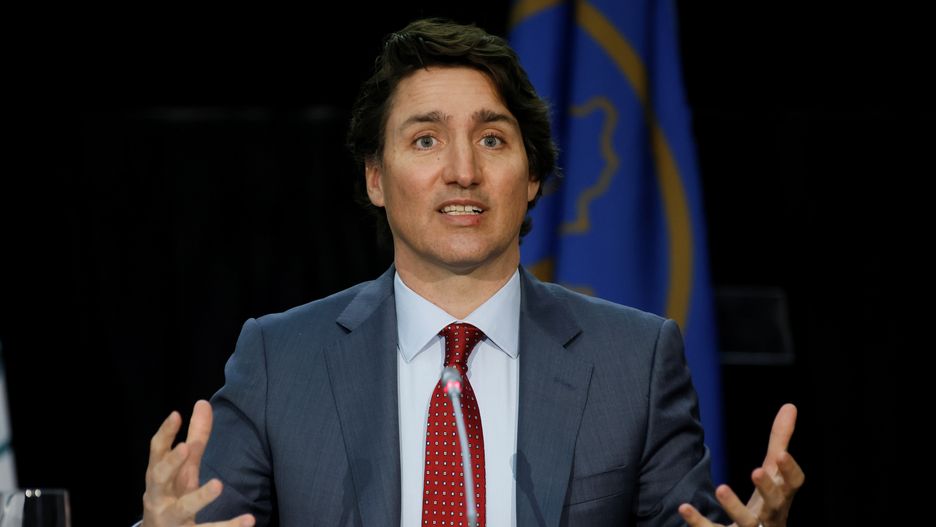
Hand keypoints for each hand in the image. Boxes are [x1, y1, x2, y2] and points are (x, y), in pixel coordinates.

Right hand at [142, 400, 254, 526]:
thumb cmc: (172, 496)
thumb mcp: (184, 468)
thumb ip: (195, 438)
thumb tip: (203, 402)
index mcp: (159, 477)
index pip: (156, 452)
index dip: (165, 434)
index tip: (176, 415)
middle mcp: (160, 497)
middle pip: (159, 478)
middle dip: (170, 463)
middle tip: (185, 447)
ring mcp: (171, 518)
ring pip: (183, 508)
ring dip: (199, 496)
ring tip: (218, 484)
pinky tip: (249, 520)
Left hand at [678, 403, 804, 526]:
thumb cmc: (767, 502)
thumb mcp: (773, 472)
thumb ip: (779, 441)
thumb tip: (790, 406)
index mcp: (782, 496)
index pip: (794, 484)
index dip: (790, 471)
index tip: (782, 454)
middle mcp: (770, 514)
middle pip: (774, 504)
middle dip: (767, 488)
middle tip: (756, 470)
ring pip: (746, 522)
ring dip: (734, 506)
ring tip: (720, 487)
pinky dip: (699, 521)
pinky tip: (684, 507)